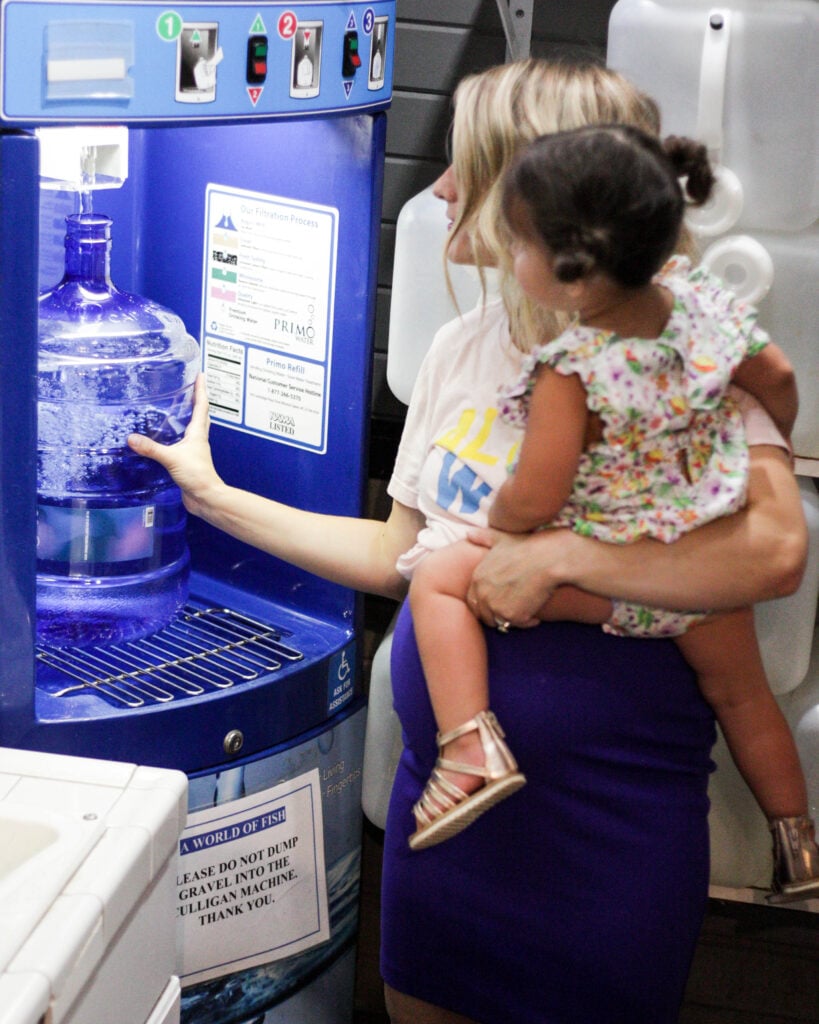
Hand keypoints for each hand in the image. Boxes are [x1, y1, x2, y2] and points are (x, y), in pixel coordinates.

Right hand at [128, 374, 218, 517]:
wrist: (205, 497)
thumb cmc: (197, 475)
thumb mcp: (172, 458)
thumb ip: (152, 448)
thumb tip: (131, 438)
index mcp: (197, 433)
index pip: (201, 406)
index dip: (201, 390)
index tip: (201, 374)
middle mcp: (198, 439)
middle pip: (200, 415)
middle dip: (197, 400)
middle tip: (191, 387)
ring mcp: (194, 450)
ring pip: (193, 428)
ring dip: (188, 417)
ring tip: (178, 408)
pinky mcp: (188, 461)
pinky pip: (183, 443)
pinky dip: (178, 436)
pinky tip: (168, 438)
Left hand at [466, 528, 567, 628]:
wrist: (549, 558)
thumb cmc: (528, 546)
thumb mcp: (502, 539)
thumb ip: (483, 538)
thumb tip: (468, 533)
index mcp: (478, 578)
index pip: (473, 601)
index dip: (486, 604)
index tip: (502, 602)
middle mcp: (482, 593)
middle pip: (484, 615)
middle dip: (497, 614)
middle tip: (515, 609)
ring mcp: (496, 606)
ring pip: (500, 622)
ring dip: (511, 619)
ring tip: (526, 610)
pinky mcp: (512, 615)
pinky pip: (518, 625)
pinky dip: (527, 622)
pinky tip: (535, 615)